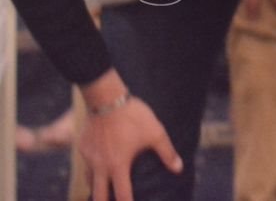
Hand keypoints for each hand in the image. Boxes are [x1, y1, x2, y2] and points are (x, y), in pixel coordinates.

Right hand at [79, 72, 183, 200]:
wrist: (107, 99)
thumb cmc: (134, 116)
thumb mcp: (155, 133)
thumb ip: (167, 153)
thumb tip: (179, 169)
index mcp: (118, 166)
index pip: (122, 194)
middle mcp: (100, 166)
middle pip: (99, 195)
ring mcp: (89, 157)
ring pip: (89, 181)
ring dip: (96, 189)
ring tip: (103, 192)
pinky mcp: (82, 147)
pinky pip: (85, 164)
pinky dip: (91, 170)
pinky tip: (97, 167)